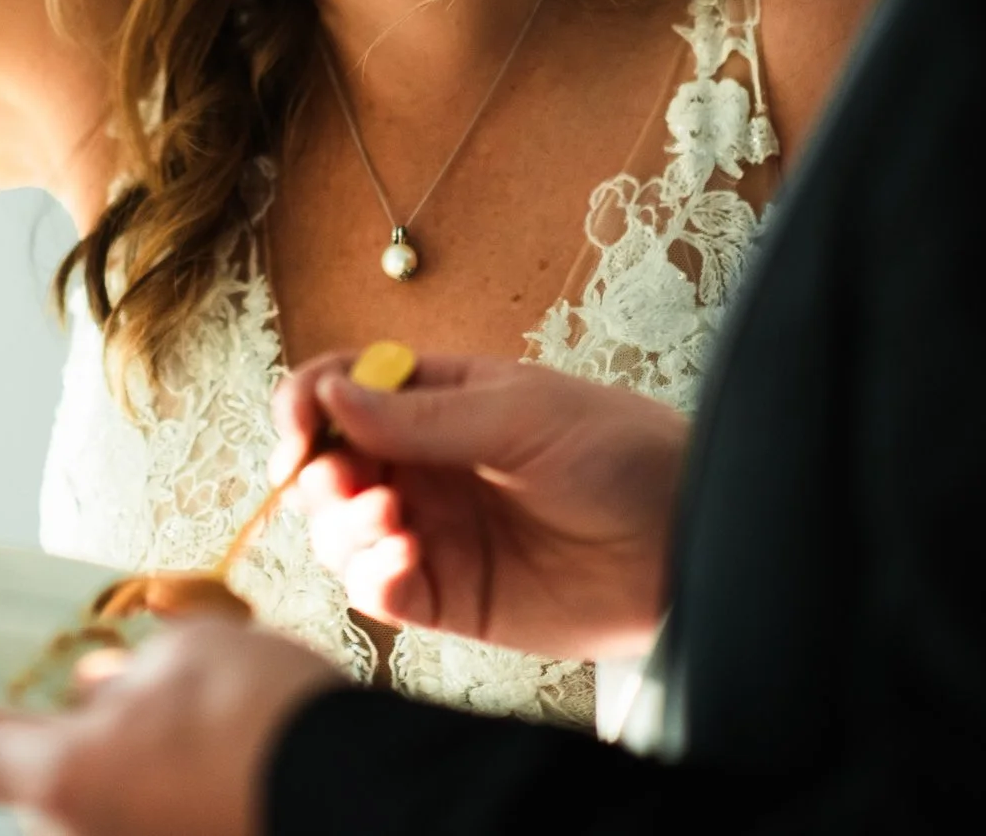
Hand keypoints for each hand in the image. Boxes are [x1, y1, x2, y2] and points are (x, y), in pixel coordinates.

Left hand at [0, 620, 343, 835]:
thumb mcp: (182, 652)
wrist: (360, 789)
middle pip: (30, 788)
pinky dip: (149, 787)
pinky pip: (142, 822)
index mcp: (61, 778)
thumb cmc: (260, 711)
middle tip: (71, 683)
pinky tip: (192, 747)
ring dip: (103, 763)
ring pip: (91, 809)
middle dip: (45, 734)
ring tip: (148, 709)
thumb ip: (121, 668)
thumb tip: (100, 686)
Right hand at [276, 351, 687, 661]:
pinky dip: (373, 578)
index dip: (308, 402)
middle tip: (343, 481)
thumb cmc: (619, 452)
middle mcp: (423, 466)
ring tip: (393, 521)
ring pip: (338, 532)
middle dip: (316, 473)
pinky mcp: (448, 596)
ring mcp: (431, 531)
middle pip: (326, 466)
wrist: (685, 538)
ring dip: (342, 526)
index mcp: (437, 401)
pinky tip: (408, 562)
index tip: (300, 425)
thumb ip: (423, 415)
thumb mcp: (520, 414)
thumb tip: (331, 396)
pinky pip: (377, 591)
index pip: (343, 390)